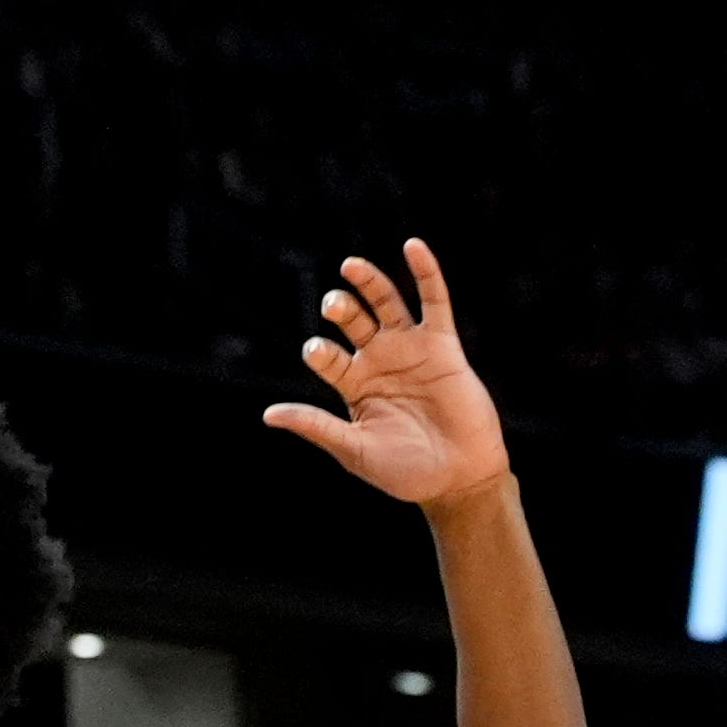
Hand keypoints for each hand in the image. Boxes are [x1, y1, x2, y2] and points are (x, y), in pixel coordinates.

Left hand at [262, 241, 511, 507]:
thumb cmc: (404, 472)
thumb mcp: (353, 449)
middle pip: (353, 321)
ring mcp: (410, 350)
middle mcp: (379, 361)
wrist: (458, 479)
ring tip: (350, 266)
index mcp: (354, 385)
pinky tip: (413, 247)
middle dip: (341, 308)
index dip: (319, 351)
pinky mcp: (443, 346)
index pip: (327, 357)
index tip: (318, 353)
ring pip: (386, 304)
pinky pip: (434, 302)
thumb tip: (269, 414)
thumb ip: (316, 426)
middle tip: (332, 304)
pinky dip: (426, 273)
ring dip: (369, 283)